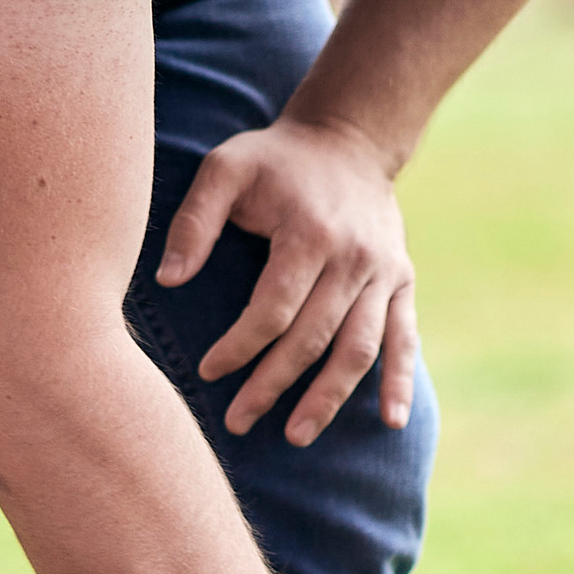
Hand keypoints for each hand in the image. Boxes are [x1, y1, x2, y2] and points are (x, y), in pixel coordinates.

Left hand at [158, 117, 417, 443]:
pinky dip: (399, 382)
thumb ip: (193, 221)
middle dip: (272, 385)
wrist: (348, 137)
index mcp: (309, 233)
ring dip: (328, 397)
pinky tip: (391, 422)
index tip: (208, 371)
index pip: (273, 309)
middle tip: (237, 422)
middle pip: (312, 338)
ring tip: (295, 435)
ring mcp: (383, 273)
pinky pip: (405, 339)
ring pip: (358, 349)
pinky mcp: (403, 281)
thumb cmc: (274, 159)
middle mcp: (353, 258)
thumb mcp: (225, 168)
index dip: (239, 347)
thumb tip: (168, 280)